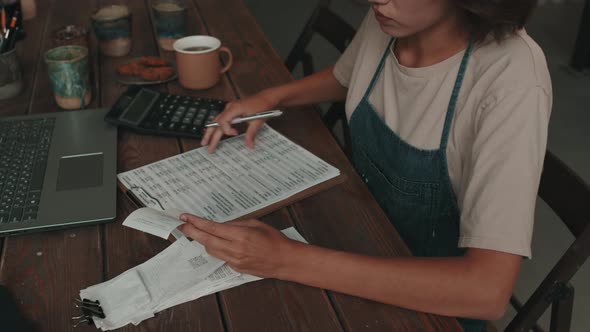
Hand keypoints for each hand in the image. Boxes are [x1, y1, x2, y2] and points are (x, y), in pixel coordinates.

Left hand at [178, 214, 295, 278]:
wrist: (285, 260)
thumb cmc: (274, 240)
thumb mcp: (256, 224)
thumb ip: (237, 224)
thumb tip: (221, 225)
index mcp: (240, 235)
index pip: (212, 228)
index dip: (196, 223)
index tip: (185, 218)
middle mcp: (235, 249)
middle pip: (206, 240)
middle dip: (191, 232)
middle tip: (180, 226)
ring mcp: (234, 260)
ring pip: (211, 250)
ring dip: (204, 241)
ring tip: (198, 232)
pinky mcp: (236, 268)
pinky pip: (221, 256)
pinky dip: (217, 248)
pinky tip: (219, 243)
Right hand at [201, 89, 278, 152]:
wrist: (266, 98)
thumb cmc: (262, 105)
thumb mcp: (257, 121)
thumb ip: (251, 134)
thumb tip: (249, 145)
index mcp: (235, 108)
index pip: (223, 121)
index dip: (227, 130)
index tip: (235, 133)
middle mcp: (230, 107)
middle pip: (216, 122)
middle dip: (210, 135)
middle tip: (207, 145)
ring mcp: (230, 109)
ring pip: (216, 121)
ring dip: (210, 131)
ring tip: (206, 141)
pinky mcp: (232, 110)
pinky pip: (221, 119)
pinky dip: (216, 127)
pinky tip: (213, 133)